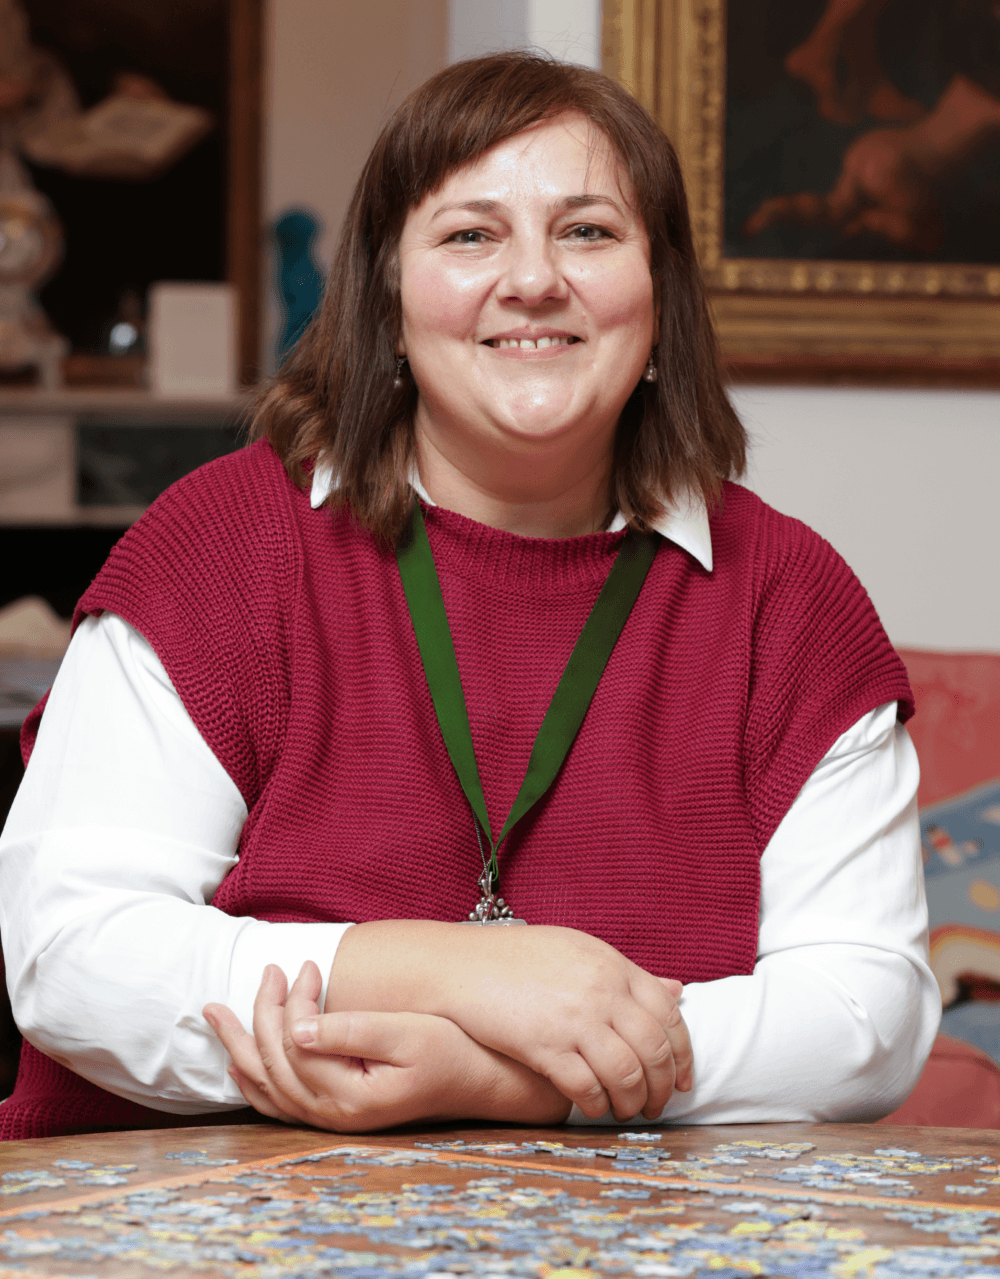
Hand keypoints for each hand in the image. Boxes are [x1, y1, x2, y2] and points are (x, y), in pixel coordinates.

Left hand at [203, 962, 569, 1130]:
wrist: (481, 1082)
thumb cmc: (450, 1051)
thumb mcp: (407, 1034)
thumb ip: (351, 1031)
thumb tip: (297, 1027)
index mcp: (348, 1097)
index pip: (296, 1044)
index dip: (294, 1001)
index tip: (309, 965)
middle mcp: (333, 1116)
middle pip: (273, 1065)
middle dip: (260, 1014)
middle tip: (267, 970)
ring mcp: (332, 1120)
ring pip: (268, 1086)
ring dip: (240, 1047)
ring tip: (217, 1015)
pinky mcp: (337, 1114)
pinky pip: (280, 1103)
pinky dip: (254, 1081)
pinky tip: (239, 1064)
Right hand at [329, 921, 693, 1121]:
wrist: (460, 965)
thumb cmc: (518, 959)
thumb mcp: (579, 952)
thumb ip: (627, 975)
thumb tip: (679, 990)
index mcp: (613, 964)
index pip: (669, 1014)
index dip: (683, 1053)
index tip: (682, 1079)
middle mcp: (602, 990)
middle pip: (654, 1050)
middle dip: (663, 1087)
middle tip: (658, 1105)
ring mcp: (575, 1018)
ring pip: (627, 1074)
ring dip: (633, 1102)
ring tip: (627, 1113)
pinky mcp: (545, 1045)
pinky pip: (587, 1087)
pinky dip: (596, 1104)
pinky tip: (592, 1108)